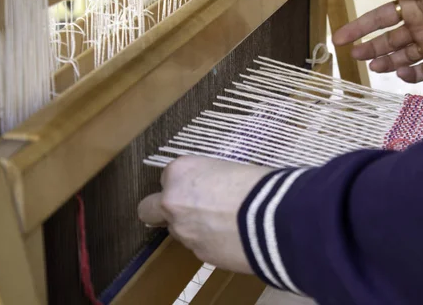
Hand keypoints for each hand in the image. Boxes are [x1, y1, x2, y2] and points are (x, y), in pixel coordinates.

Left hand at [138, 156, 272, 272]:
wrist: (274, 218)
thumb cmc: (258, 184)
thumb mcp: (229, 168)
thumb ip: (210, 179)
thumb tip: (214, 189)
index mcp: (181, 172)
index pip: (168, 177)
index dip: (184, 182)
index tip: (200, 185)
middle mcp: (173, 201)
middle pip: (148, 209)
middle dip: (161, 210)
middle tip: (186, 208)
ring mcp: (183, 230)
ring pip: (176, 230)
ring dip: (191, 227)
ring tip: (222, 223)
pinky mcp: (198, 253)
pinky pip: (197, 246)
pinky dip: (209, 243)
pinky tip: (231, 237)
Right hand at [333, 0, 422, 82]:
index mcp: (411, 9)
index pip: (379, 20)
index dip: (359, 28)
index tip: (339, 38)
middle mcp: (416, 28)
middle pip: (387, 41)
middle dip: (369, 48)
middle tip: (355, 55)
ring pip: (400, 58)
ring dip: (385, 62)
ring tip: (373, 66)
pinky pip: (422, 72)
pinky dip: (410, 76)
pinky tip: (400, 73)